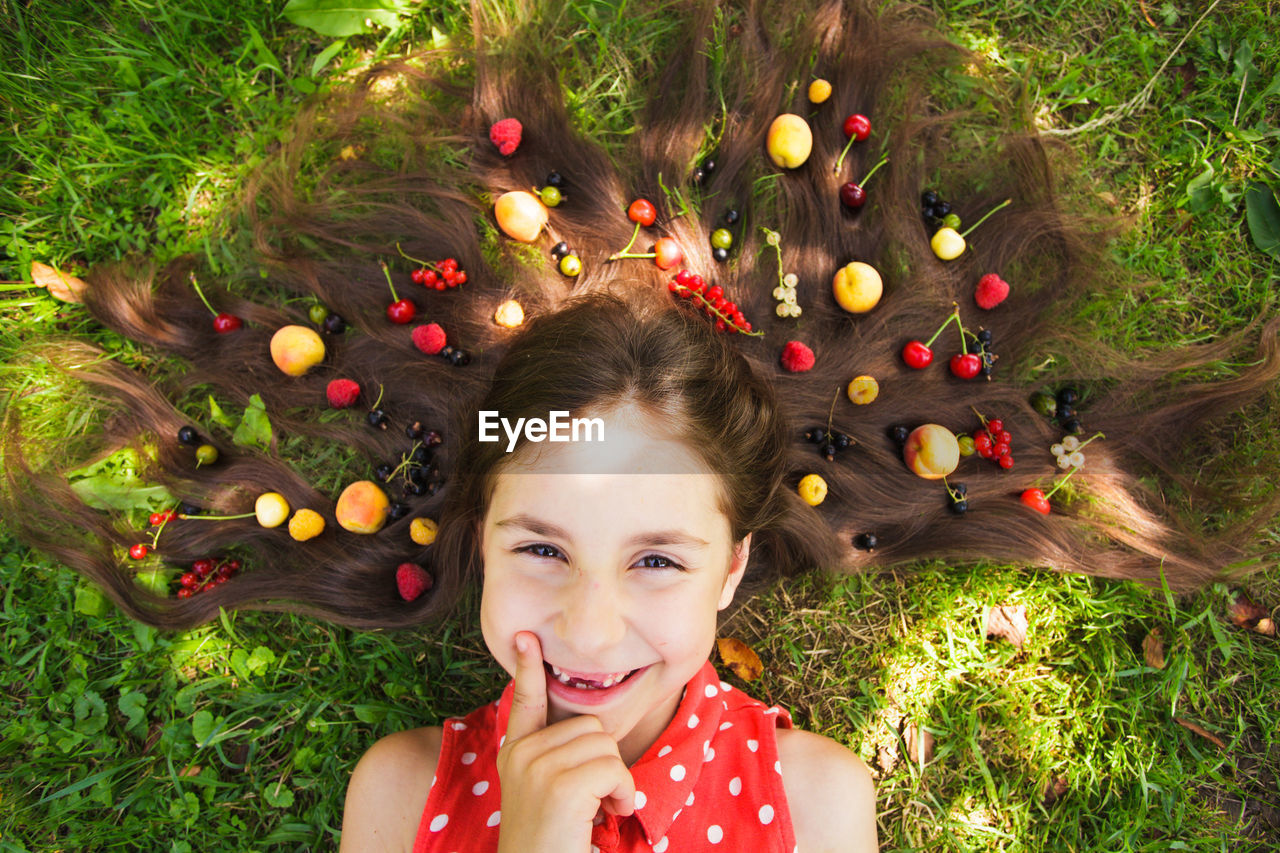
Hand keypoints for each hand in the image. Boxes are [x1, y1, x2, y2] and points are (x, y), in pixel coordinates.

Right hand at [495, 631, 634, 852]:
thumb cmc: (550, 841)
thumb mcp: (544, 792)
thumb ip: (555, 758)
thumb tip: (591, 732)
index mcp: (514, 753)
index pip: (525, 700)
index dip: (528, 667)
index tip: (526, 637)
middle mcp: (520, 754)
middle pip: (590, 725)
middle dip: (605, 761)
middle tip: (593, 799)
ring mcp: (536, 767)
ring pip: (605, 744)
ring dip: (616, 780)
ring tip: (597, 810)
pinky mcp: (560, 786)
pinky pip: (613, 767)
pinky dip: (622, 794)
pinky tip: (606, 816)